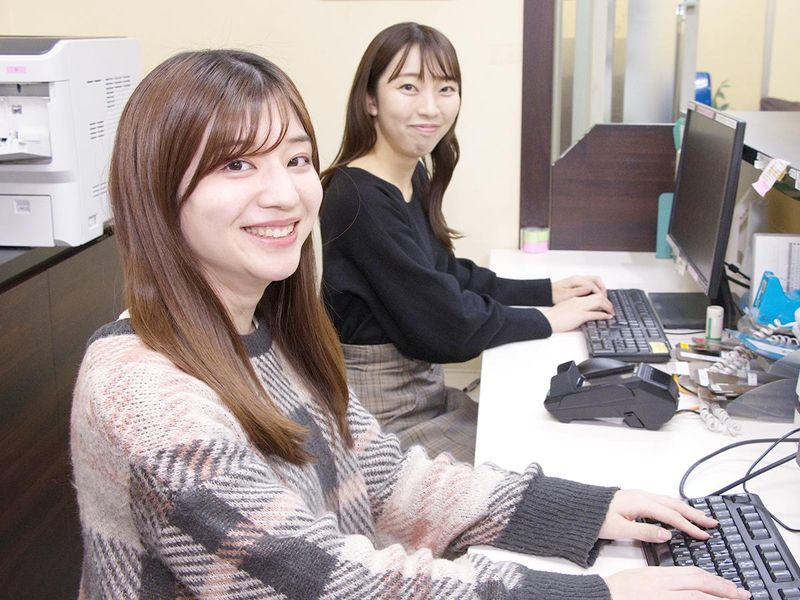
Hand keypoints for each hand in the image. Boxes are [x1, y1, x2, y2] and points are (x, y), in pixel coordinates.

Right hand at [542, 292, 613, 332]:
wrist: (548, 320)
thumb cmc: (554, 316)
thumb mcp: (566, 308)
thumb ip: (575, 307)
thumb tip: (582, 311)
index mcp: (575, 298)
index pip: (592, 294)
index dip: (601, 298)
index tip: (605, 303)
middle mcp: (579, 301)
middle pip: (598, 296)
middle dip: (607, 301)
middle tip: (611, 308)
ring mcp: (580, 307)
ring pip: (599, 302)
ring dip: (608, 307)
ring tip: (611, 312)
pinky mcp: (580, 315)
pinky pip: (595, 313)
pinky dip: (603, 315)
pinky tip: (607, 316)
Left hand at [552, 275, 606, 303]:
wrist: (547, 293)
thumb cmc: (554, 295)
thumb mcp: (565, 295)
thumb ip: (578, 291)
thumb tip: (590, 288)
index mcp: (576, 280)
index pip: (593, 284)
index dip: (599, 293)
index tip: (603, 301)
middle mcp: (579, 278)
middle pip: (596, 280)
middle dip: (603, 289)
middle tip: (605, 299)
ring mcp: (579, 280)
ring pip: (595, 281)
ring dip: (600, 288)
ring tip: (603, 298)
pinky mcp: (578, 284)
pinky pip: (591, 283)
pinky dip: (596, 288)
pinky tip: (596, 297)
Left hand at [598, 489, 716, 542]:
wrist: (578, 507)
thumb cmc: (594, 517)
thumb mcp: (618, 529)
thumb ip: (644, 532)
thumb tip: (667, 534)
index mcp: (640, 502)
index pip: (671, 516)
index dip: (689, 526)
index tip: (704, 534)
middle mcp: (641, 496)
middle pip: (674, 505)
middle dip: (695, 514)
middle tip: (713, 522)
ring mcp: (639, 496)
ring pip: (669, 501)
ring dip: (686, 510)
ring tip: (702, 517)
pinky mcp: (635, 499)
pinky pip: (661, 501)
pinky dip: (674, 507)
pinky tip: (678, 512)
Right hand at [605, 567, 750, 598]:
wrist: (599, 597)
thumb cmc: (615, 590)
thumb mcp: (641, 577)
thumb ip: (664, 580)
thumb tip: (686, 585)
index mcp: (657, 575)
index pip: (693, 574)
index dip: (715, 579)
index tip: (731, 586)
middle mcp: (661, 587)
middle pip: (699, 585)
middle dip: (724, 590)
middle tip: (741, 595)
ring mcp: (660, 599)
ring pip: (696, 599)